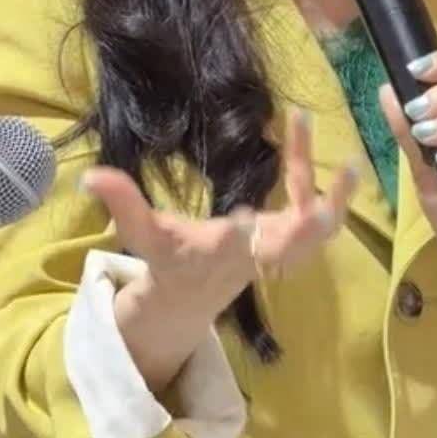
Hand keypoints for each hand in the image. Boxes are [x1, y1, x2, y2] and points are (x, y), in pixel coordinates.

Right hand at [82, 110, 358, 394]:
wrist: (193, 292)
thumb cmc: (168, 260)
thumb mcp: (142, 233)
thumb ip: (122, 202)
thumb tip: (89, 176)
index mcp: (222, 253)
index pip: (238, 246)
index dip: (248, 235)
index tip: (253, 215)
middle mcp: (258, 253)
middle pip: (298, 244)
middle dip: (317, 218)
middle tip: (337, 182)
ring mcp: (280, 248)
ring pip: (319, 229)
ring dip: (334, 196)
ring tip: (347, 160)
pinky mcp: (291, 237)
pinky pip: (317, 212)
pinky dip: (327, 187)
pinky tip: (320, 145)